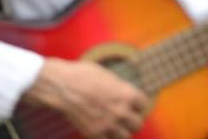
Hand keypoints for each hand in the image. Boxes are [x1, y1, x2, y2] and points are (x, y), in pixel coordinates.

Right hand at [22, 58, 148, 138]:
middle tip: (127, 119)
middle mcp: (122, 111)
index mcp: (128, 94)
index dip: (138, 104)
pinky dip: (106, 137)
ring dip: (122, 132)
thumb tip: (122, 93)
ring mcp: (108, 124)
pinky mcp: (94, 133)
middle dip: (133, 121)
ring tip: (117, 128)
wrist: (64, 86)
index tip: (133, 105)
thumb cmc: (85, 75)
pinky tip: (102, 131)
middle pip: (138, 123)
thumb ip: (119, 88)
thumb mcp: (109, 76)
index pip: (144, 105)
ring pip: (125, 136)